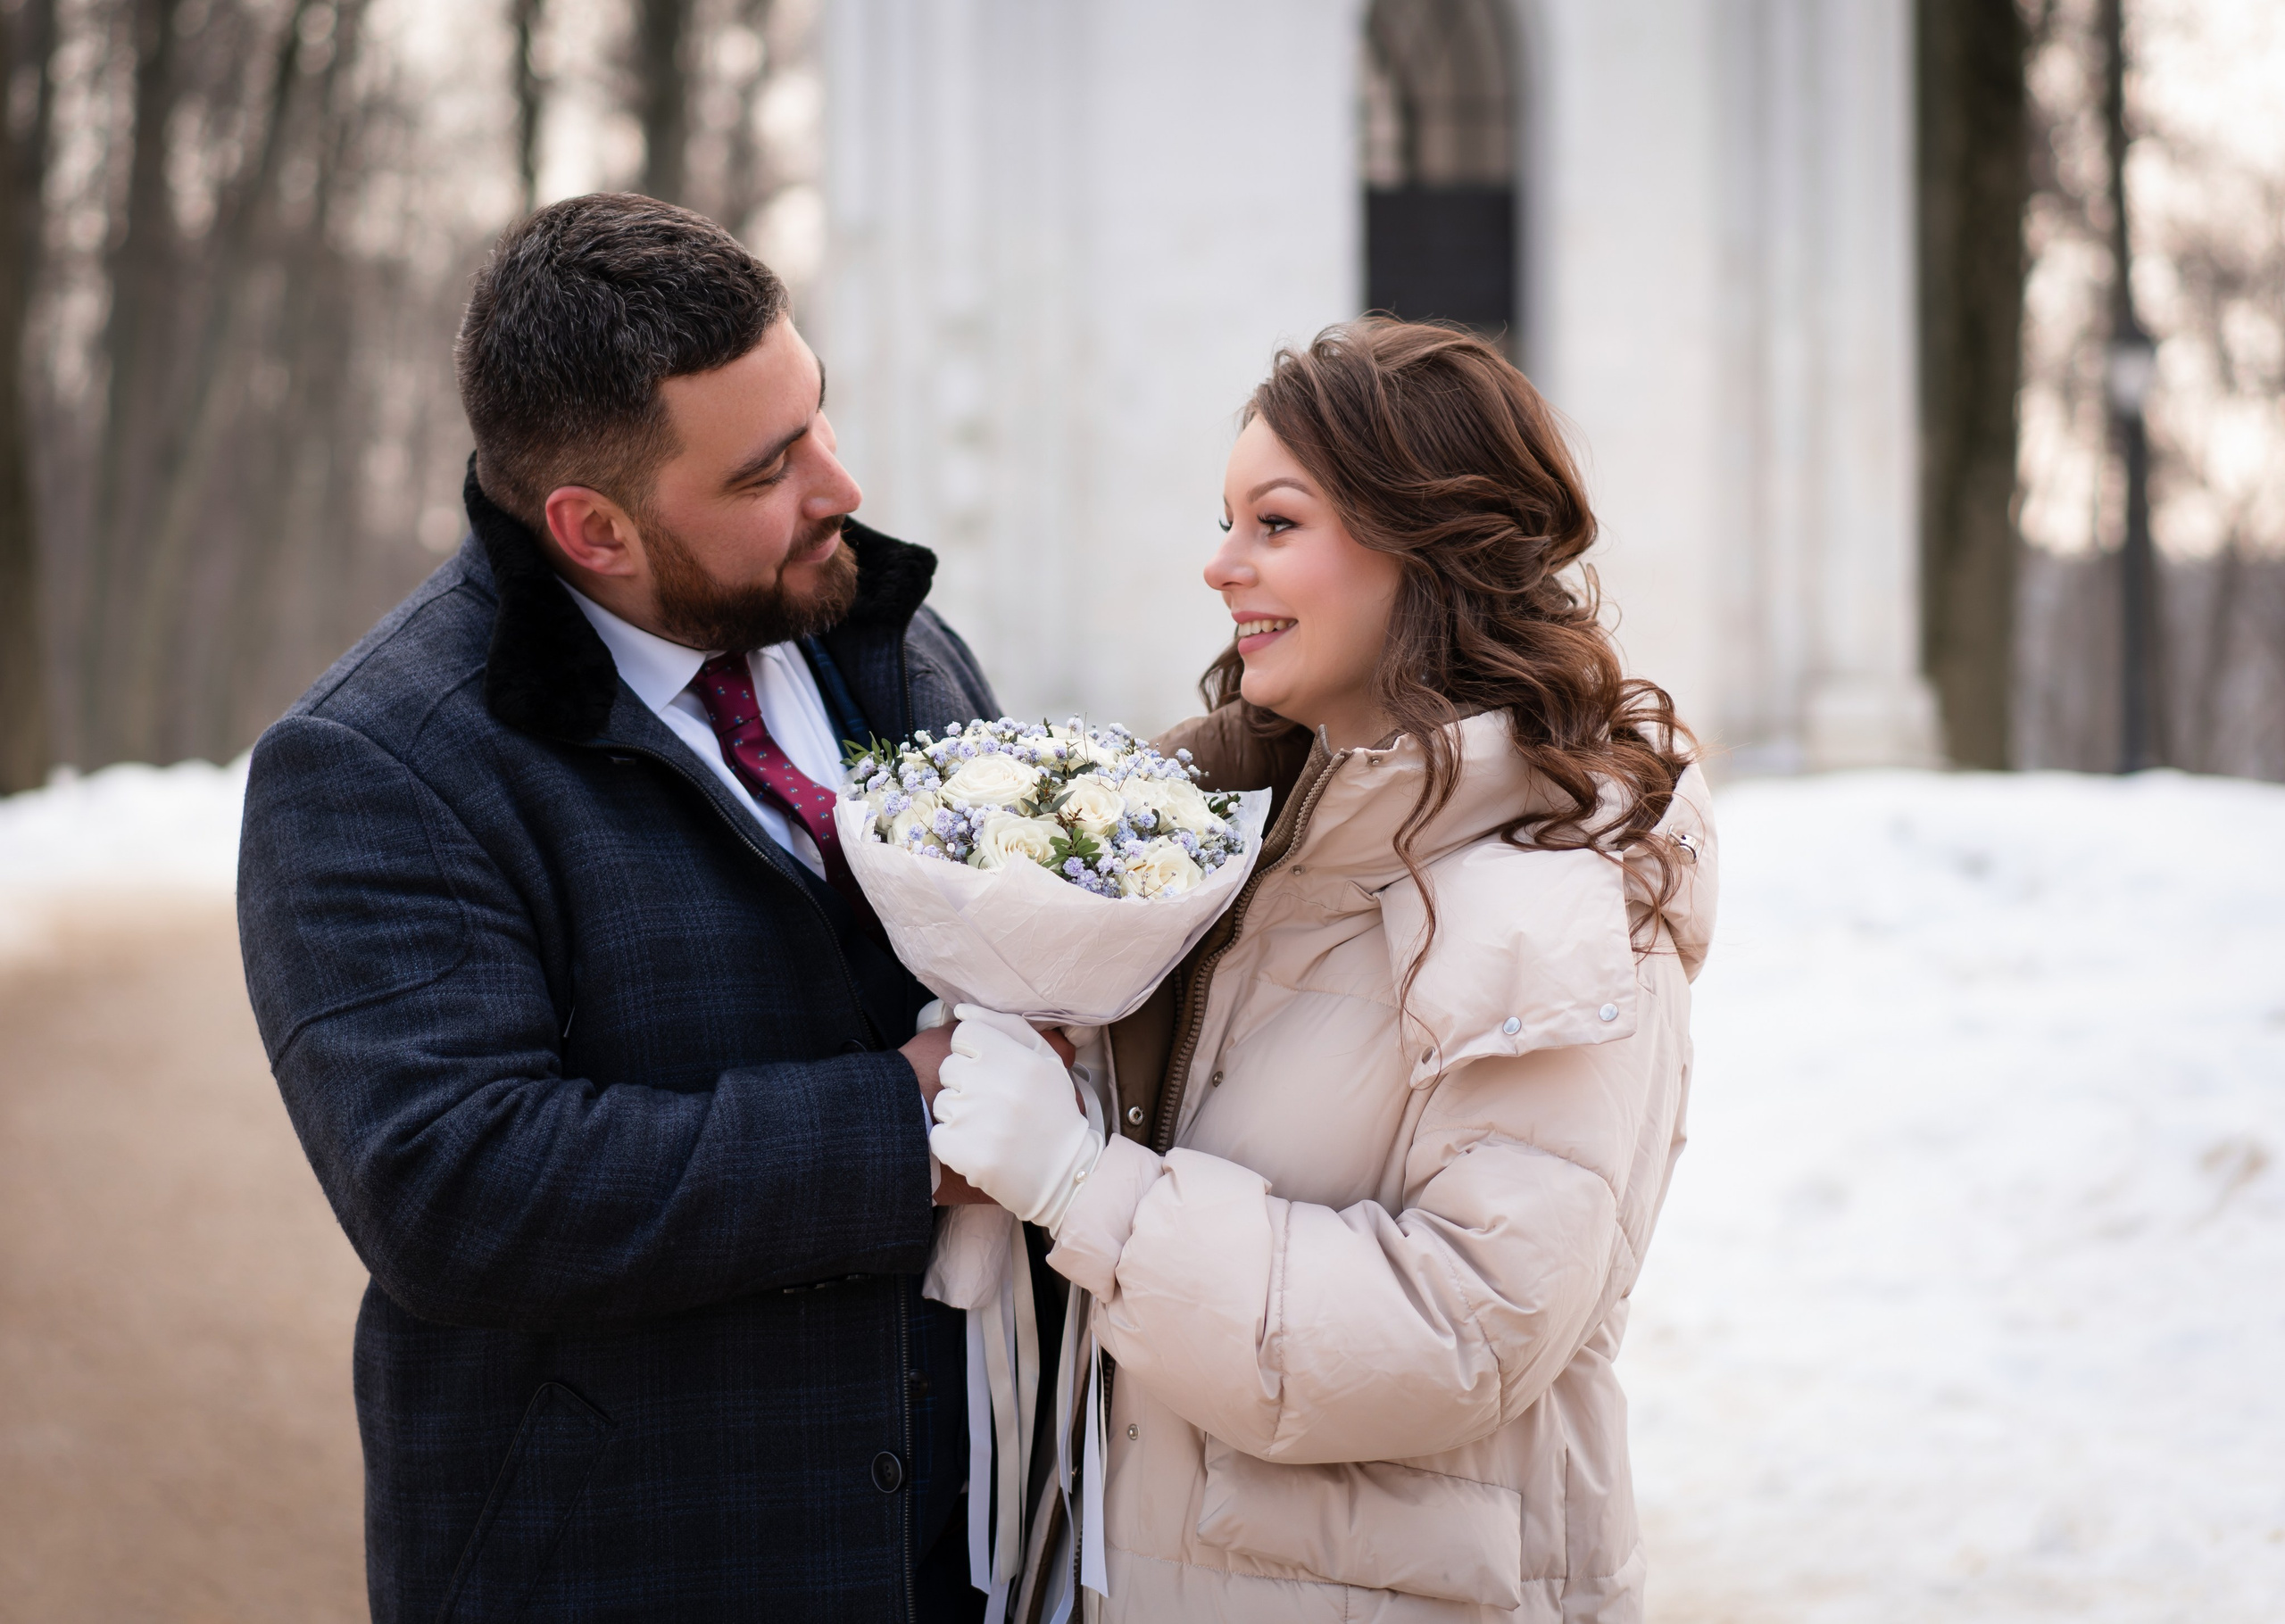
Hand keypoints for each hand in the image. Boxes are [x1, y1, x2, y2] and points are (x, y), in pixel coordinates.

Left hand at [929, 1006, 1103, 1232]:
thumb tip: (962, 1010)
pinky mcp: (962, 1152)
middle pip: (949, 1067)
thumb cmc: (1053, 1111)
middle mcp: (996, 1086)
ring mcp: (976, 1120)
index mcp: (1017, 1059)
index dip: (975, 1052)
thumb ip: (1004, 1026)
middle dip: (966, 1083)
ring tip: (989, 1127)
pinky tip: (980, 1146)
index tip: (992, 1071)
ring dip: (960, 1114)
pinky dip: (953, 1143)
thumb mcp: (1044, 1059)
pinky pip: (938, 1135)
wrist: (1064, 1173)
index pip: (965, 1035)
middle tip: (993, 1103)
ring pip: (942, 1102)